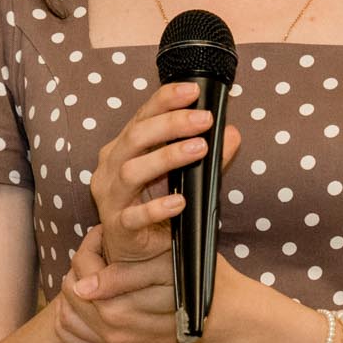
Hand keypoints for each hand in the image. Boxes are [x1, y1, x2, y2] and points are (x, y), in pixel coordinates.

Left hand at [57, 223, 248, 342]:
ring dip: (70, 295)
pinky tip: (78, 307)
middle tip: (97, 250)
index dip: (89, 246)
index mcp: (126, 308)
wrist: (234, 321)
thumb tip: (84, 285)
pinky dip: (71, 326)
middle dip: (79, 267)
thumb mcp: (172, 267)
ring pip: (72, 321)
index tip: (103, 232)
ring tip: (91, 274)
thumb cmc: (207, 284)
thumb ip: (126, 273)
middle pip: (74, 297)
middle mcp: (119, 334)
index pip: (85, 272)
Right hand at [90, 83, 241, 266]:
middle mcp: (111, 167)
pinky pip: (134, 217)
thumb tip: (232, 134)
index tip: (193, 90)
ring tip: (200, 149)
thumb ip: (208, 155)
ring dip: (167, 158)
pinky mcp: (118, 227)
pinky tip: (179, 202)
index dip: (165, 100)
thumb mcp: (185, 176)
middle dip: (172, 124)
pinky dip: (157, 208)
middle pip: (136, 137)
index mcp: (124, 147)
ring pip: (131, 172)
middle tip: (204, 119)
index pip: (142, 115)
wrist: (134, 252)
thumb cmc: (155, 204)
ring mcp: (112, 198)